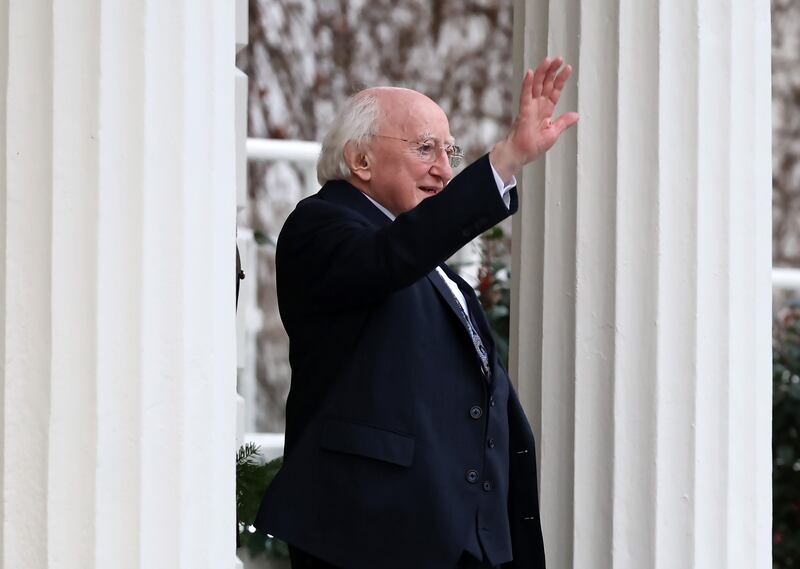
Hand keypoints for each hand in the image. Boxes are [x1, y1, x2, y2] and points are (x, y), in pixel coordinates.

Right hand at [490, 57, 578, 182]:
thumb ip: (563, 122)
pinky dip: (527, 84)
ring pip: (536, 85)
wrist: (520, 154)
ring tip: (548, 60)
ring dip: (542, 72)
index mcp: (546, 110)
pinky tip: (530, 73)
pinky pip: (525, 95)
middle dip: (552, 71)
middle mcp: (538, 105)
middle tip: (558, 58)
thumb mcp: (553, 133)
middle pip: (546, 84)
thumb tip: (576, 115)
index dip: (561, 79)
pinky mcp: (523, 111)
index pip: (555, 91)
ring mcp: (530, 107)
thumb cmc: (533, 146)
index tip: (568, 68)